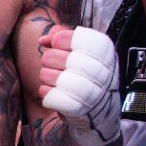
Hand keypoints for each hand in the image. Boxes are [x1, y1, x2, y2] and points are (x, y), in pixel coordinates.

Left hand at [39, 26, 120, 145]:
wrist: (103, 109)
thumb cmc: (89, 73)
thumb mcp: (83, 49)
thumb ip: (63, 36)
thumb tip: (43, 40)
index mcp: (103, 49)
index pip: (65, 38)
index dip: (57, 41)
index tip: (61, 46)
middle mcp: (99, 68)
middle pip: (50, 56)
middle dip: (49, 60)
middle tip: (59, 66)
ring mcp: (89, 89)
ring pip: (45, 75)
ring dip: (47, 77)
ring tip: (58, 80)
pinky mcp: (76, 107)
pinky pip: (47, 94)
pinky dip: (46, 93)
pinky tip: (56, 92)